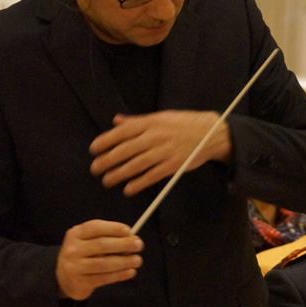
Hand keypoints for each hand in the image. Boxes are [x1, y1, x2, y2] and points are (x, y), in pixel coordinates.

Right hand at [56, 219, 143, 299]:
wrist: (63, 278)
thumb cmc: (84, 254)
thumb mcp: (88, 241)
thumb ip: (107, 237)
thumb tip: (132, 238)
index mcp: (75, 234)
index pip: (95, 227)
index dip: (113, 228)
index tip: (129, 231)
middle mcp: (72, 249)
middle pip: (101, 245)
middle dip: (123, 244)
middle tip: (139, 245)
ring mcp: (74, 267)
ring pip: (104, 263)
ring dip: (124, 261)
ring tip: (137, 260)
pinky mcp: (80, 282)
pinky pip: (104, 278)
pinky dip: (120, 275)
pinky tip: (130, 272)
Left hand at [89, 110, 231, 196]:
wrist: (211, 133)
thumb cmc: (183, 124)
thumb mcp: (160, 117)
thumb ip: (137, 121)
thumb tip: (116, 122)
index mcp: (151, 122)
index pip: (123, 132)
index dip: (106, 141)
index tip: (93, 150)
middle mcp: (156, 136)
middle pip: (126, 150)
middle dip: (107, 160)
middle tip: (95, 169)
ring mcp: (165, 151)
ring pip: (137, 164)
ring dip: (119, 174)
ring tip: (107, 181)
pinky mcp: (174, 165)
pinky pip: (153, 176)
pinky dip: (139, 183)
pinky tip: (128, 189)